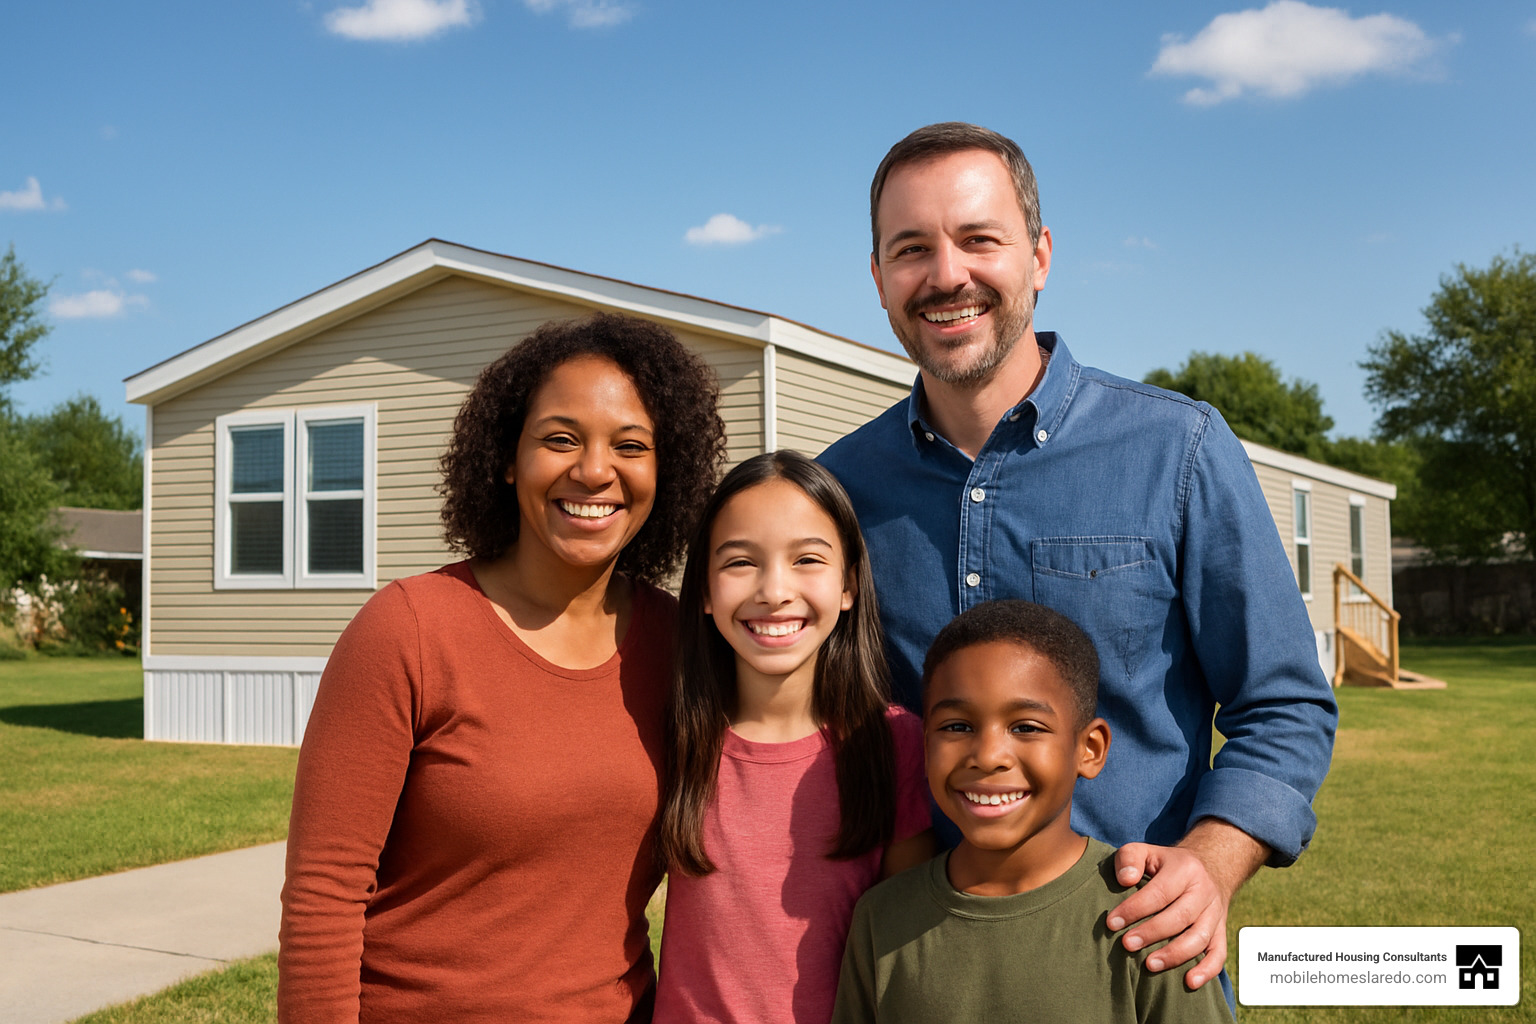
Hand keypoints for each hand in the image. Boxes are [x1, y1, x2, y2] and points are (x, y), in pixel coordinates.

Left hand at [1108, 843, 1227, 988]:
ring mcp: (1215, 913)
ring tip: (1149, 965)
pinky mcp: (1220, 931)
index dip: (1134, 909)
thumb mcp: (1146, 850)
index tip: (1112, 923)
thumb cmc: (1166, 864)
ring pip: (1199, 938)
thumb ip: (1130, 858)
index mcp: (1185, 869)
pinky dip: (1207, 970)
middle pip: (1179, 917)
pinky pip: (1219, 953)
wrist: (1209, 867)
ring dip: (1174, 955)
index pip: (1159, 892)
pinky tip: (1189, 982)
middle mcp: (1204, 891)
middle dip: (1151, 933)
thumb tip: (1125, 879)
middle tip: (1127, 945)